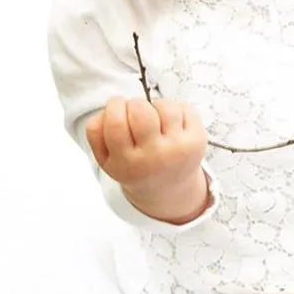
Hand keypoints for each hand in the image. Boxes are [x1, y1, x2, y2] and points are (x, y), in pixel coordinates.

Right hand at [85, 97, 208, 222]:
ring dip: (155, 105)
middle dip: (134, 103)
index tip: (117, 106)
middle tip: (135, 112)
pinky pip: (184, 106)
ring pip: (164, 106)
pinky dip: (176, 108)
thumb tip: (107, 109)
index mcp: (127, 164)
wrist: (169, 190)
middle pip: (141, 110)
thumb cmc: (135, 165)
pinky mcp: (198, 139)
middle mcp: (154, 158)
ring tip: (154, 118)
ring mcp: (179, 148)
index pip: (115, 123)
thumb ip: (95, 133)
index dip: (114, 106)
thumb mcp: (107, 159)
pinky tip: (171, 123)